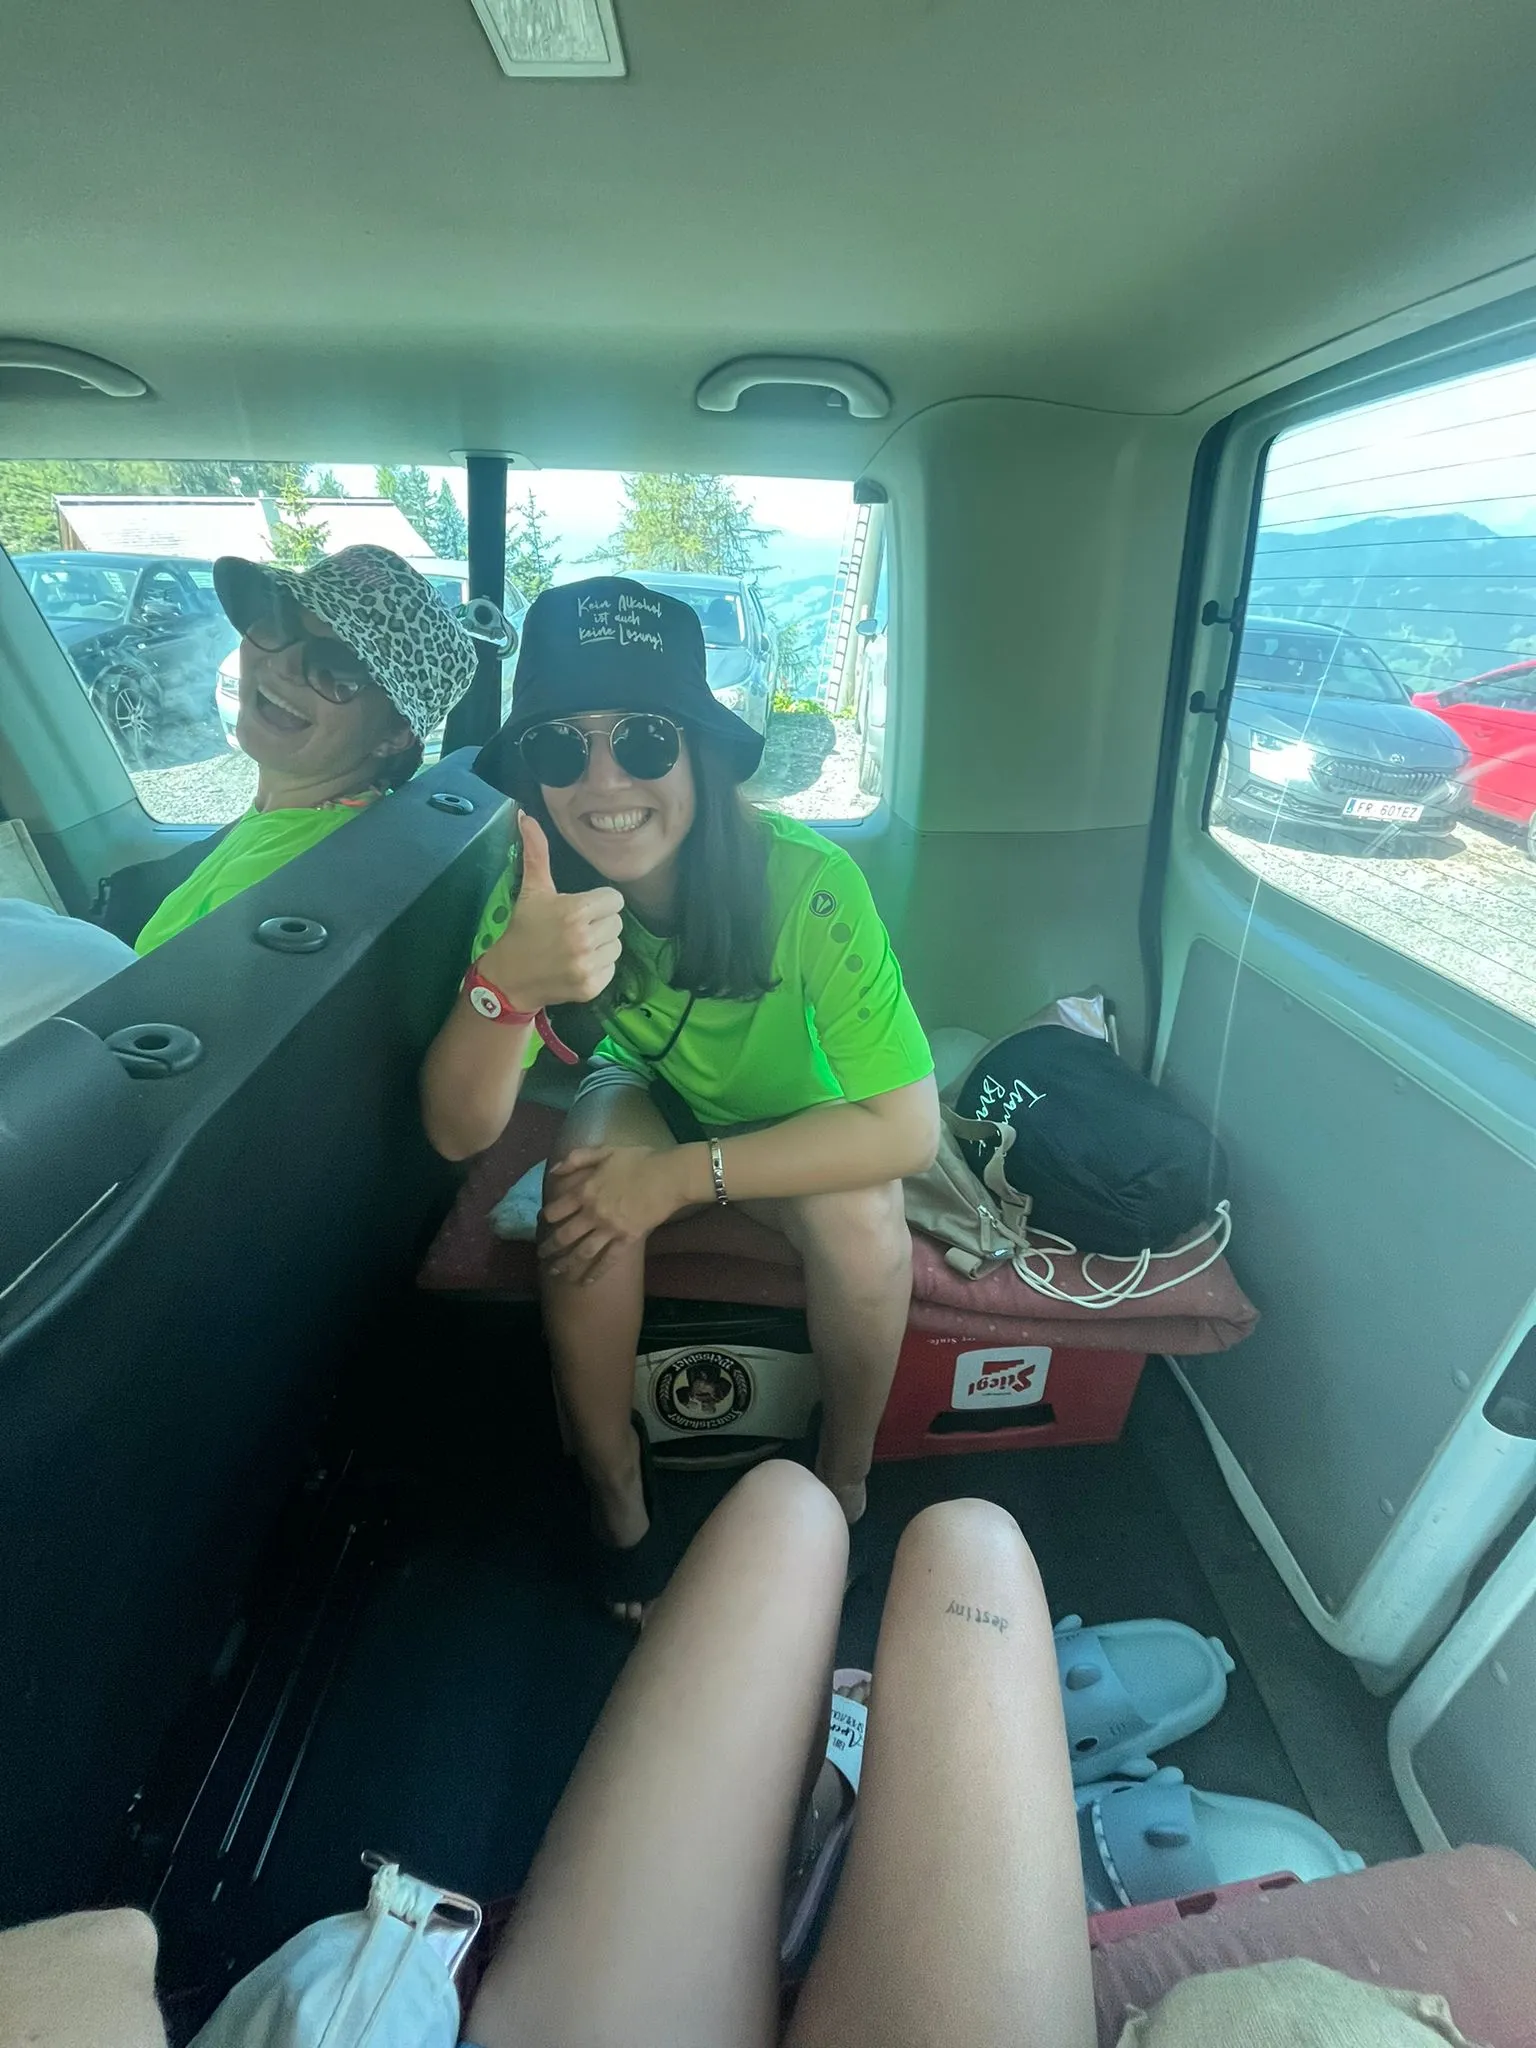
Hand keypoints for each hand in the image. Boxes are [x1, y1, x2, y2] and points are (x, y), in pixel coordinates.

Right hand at [477, 812, 623, 1012]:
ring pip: (617, 945)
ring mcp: (587, 965)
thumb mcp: (532, 889)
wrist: (510, 977)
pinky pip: (612, 968)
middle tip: (576, 928)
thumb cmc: (524, 928)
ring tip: (577, 946)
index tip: (580, 909)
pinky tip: (577, 964)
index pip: (614, 899)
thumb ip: (536, 852)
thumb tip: (525, 815)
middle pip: (617, 922)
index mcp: (575, 911)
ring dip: (601, 945)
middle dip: (600, 923)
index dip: (598, 902)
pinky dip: (599, 967)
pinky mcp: (591, 987)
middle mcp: (583, 939)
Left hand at [539, 1144, 686, 1283]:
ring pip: (582, 1252)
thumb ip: (577, 1158)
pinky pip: (608, 1260)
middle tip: (542, 1255)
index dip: (546, 1218)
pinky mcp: (627, 1240)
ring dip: (566, 1264)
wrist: (669, 1176)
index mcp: (584, 1191)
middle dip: (549, 1248)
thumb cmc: (639, 1160)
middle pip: (564, 1236)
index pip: (556, 1210)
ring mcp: (609, 1229)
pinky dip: (596, 1272)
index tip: (543, 1223)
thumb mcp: (605, 1151)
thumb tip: (554, 1170)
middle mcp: (592, 1214)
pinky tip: (586, 1281)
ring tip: (555, 1272)